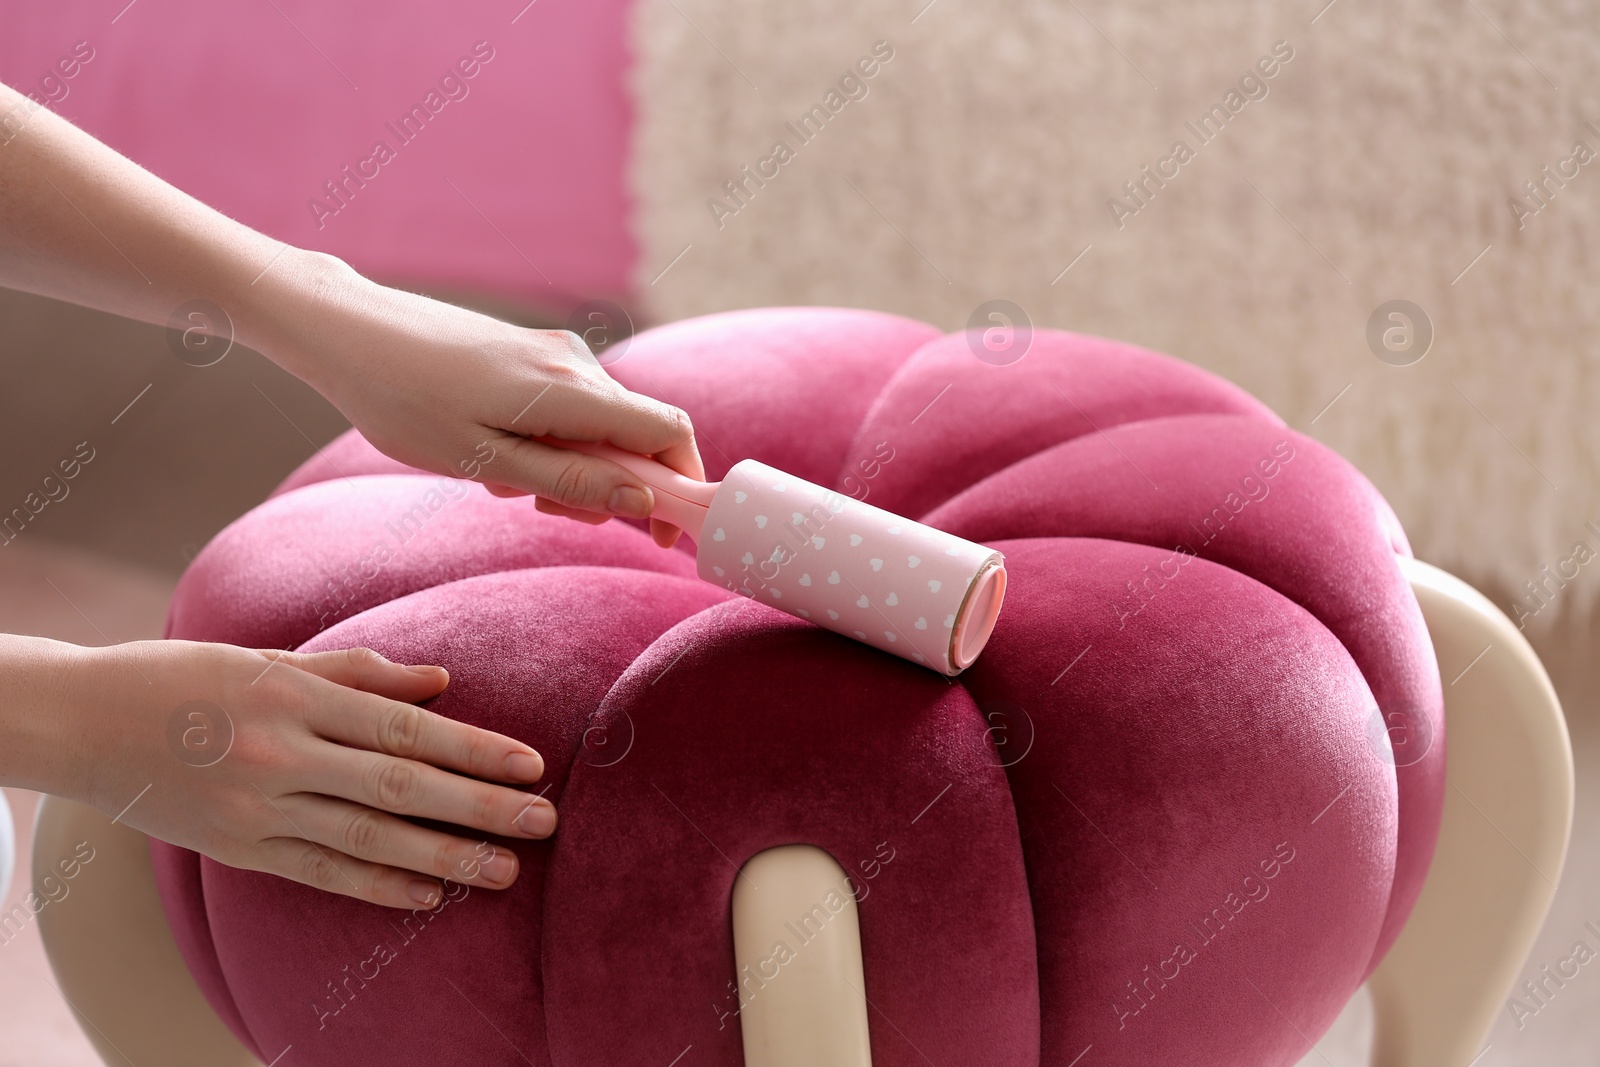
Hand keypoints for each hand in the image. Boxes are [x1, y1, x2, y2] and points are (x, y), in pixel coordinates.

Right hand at [63, 639, 554, 908]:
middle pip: (398, 787)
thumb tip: (442, 683)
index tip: (531, 765)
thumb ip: (358, 672)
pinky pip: (318, 873)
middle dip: (478, 807)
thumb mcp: (268, 657)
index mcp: (294, 695)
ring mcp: (256, 808)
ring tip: (503, 870)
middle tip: (543, 823)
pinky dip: (376, 886)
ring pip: (366, 839)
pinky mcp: (236, 848)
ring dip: (443, 857)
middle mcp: (280, 753)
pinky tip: (426, 894)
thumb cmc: (184, 676)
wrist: (78, 723)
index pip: (404, 728)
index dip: (473, 748)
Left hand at [255, 254, 702, 547]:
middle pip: (639, 436)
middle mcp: (577, 365)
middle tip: (549, 513)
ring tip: (506, 485)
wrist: (351, 333)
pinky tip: (496, 454)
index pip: (670, 434)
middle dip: (614, 487)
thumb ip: (570, 482)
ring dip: (577, 469)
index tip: (660, 534)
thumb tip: (643, 502)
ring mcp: (557, 354)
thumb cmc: (407, 402)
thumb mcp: (486, 461)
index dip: (682, 487)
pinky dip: (555, 443)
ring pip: (603, 425)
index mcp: (571, 391)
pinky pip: (573, 409)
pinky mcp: (535, 353)